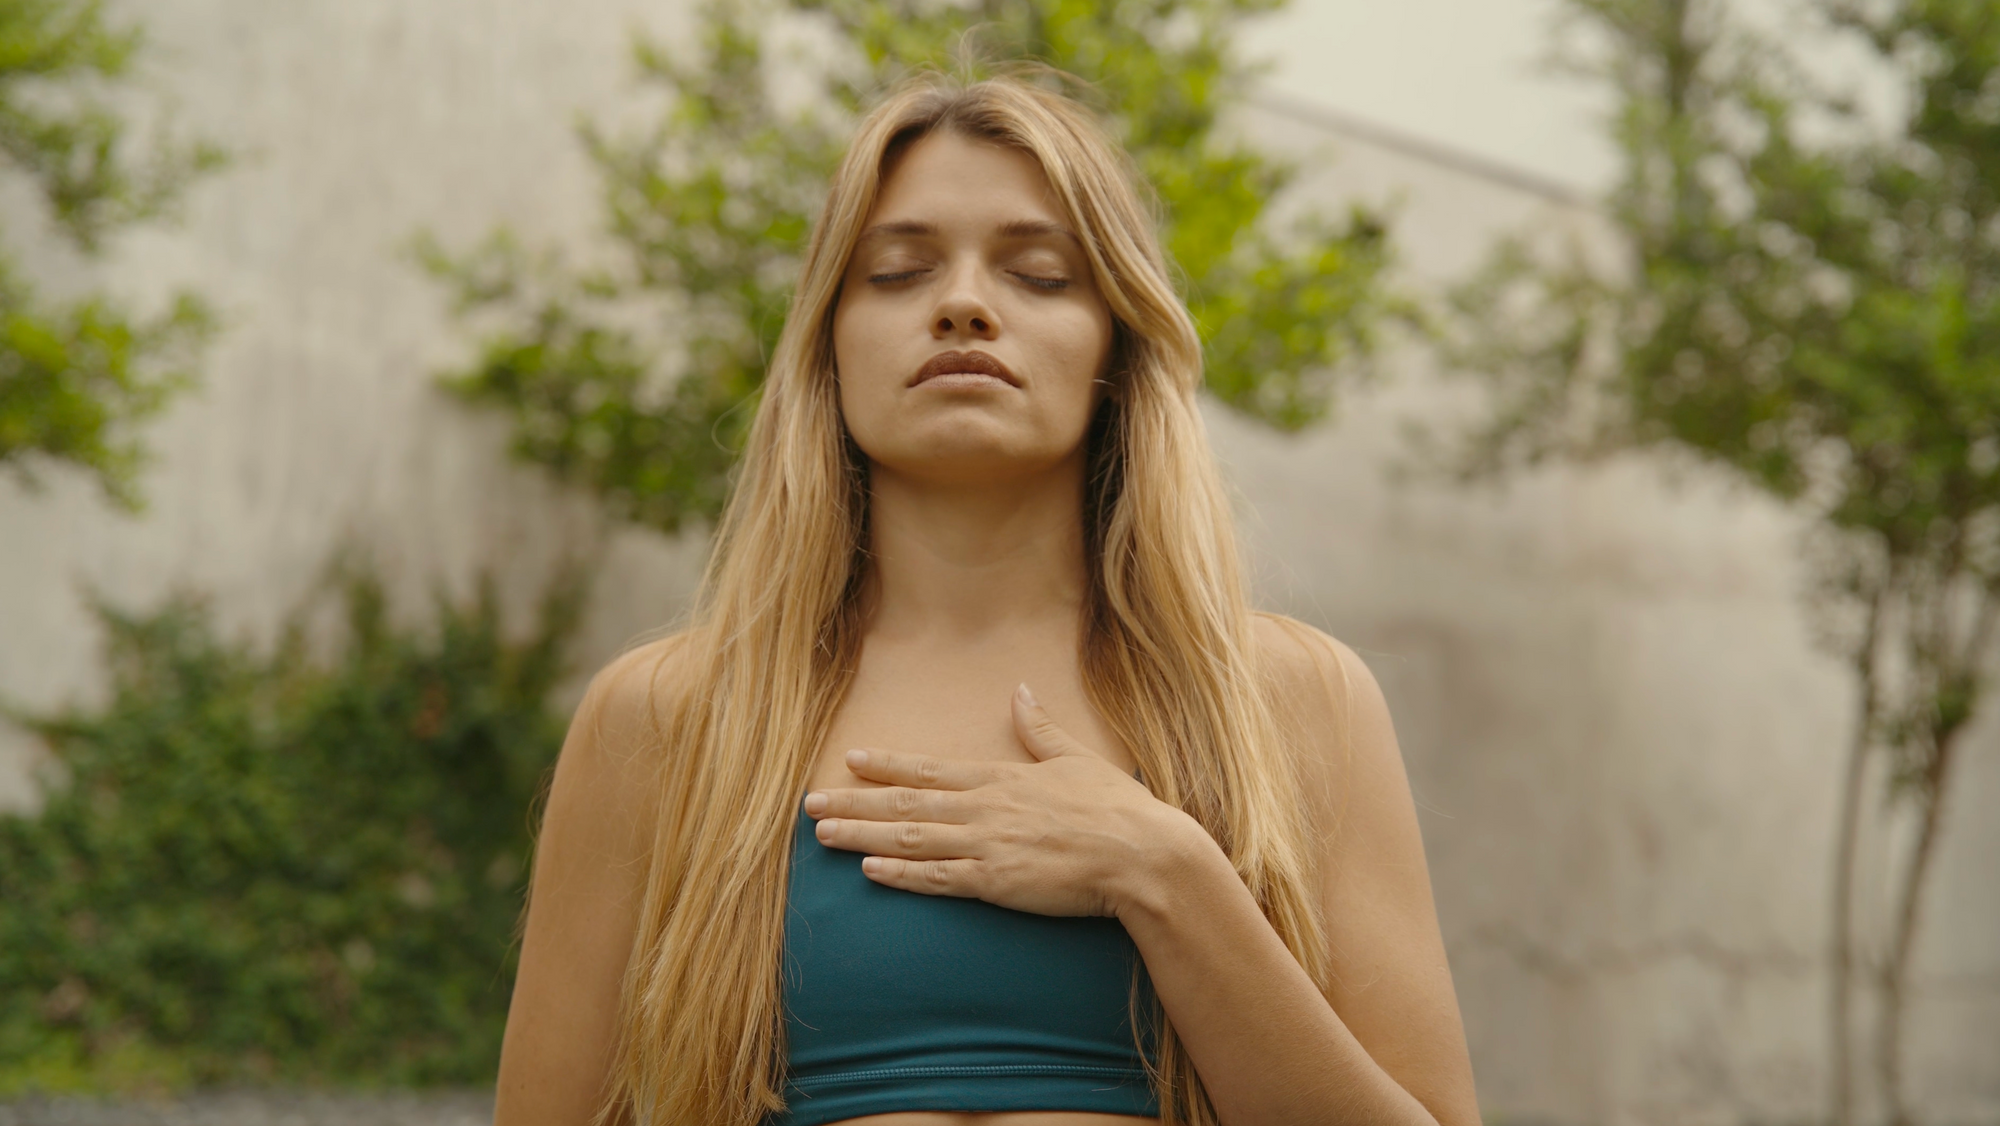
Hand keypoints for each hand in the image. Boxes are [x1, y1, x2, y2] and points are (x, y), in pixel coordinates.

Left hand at [805, 683, 1200, 918]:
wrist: (1141, 854)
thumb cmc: (1115, 809)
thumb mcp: (1075, 759)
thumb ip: (1040, 730)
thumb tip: (1021, 691)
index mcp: (1000, 779)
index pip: (930, 770)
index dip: (886, 765)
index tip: (850, 759)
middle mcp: (983, 809)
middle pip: (904, 805)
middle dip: (853, 802)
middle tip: (810, 802)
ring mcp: (986, 846)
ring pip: (909, 840)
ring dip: (861, 836)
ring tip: (822, 834)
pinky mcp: (995, 883)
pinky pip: (937, 879)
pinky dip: (900, 875)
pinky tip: (868, 872)